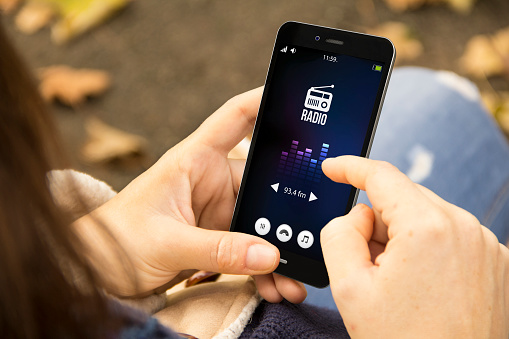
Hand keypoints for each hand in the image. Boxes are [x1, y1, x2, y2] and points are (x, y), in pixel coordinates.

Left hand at [75, 88, 305, 302]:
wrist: (97, 271)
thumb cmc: (117, 239)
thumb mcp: (167, 242)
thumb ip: (217, 249)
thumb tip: (269, 255)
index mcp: (194, 160)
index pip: (235, 118)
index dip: (265, 101)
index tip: (298, 98)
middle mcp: (210, 181)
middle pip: (263, 182)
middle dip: (287, 210)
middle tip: (312, 234)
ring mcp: (217, 211)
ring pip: (261, 222)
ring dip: (278, 250)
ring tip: (293, 281)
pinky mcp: (217, 237)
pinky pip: (250, 248)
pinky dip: (263, 268)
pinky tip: (276, 286)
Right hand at [320, 156, 508, 337]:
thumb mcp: (350, 288)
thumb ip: (339, 234)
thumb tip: (358, 215)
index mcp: (428, 227)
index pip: (381, 176)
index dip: (350, 167)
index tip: (333, 167)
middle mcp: (465, 228)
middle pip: (403, 200)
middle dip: (377, 221)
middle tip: (366, 265)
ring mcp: (486, 246)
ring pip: (426, 218)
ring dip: (403, 239)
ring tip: (398, 286)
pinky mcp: (496, 262)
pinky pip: (450, 237)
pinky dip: (428, 250)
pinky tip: (422, 287)